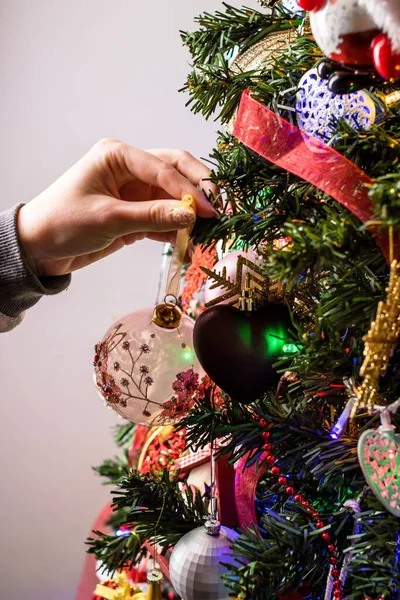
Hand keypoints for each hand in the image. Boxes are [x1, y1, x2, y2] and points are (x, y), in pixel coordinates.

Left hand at [17, 138, 218, 276]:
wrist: (39, 249)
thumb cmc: (62, 223)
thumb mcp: (109, 218)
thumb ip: (152, 216)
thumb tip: (192, 215)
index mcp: (118, 155)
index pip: (164, 167)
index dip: (190, 189)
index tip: (209, 210)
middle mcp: (129, 168)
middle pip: (175, 172)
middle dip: (198, 189)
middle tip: (219, 209)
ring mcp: (134, 191)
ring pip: (173, 196)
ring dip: (190, 212)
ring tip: (209, 230)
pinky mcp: (135, 213)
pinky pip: (164, 217)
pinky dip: (176, 228)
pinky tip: (188, 241)